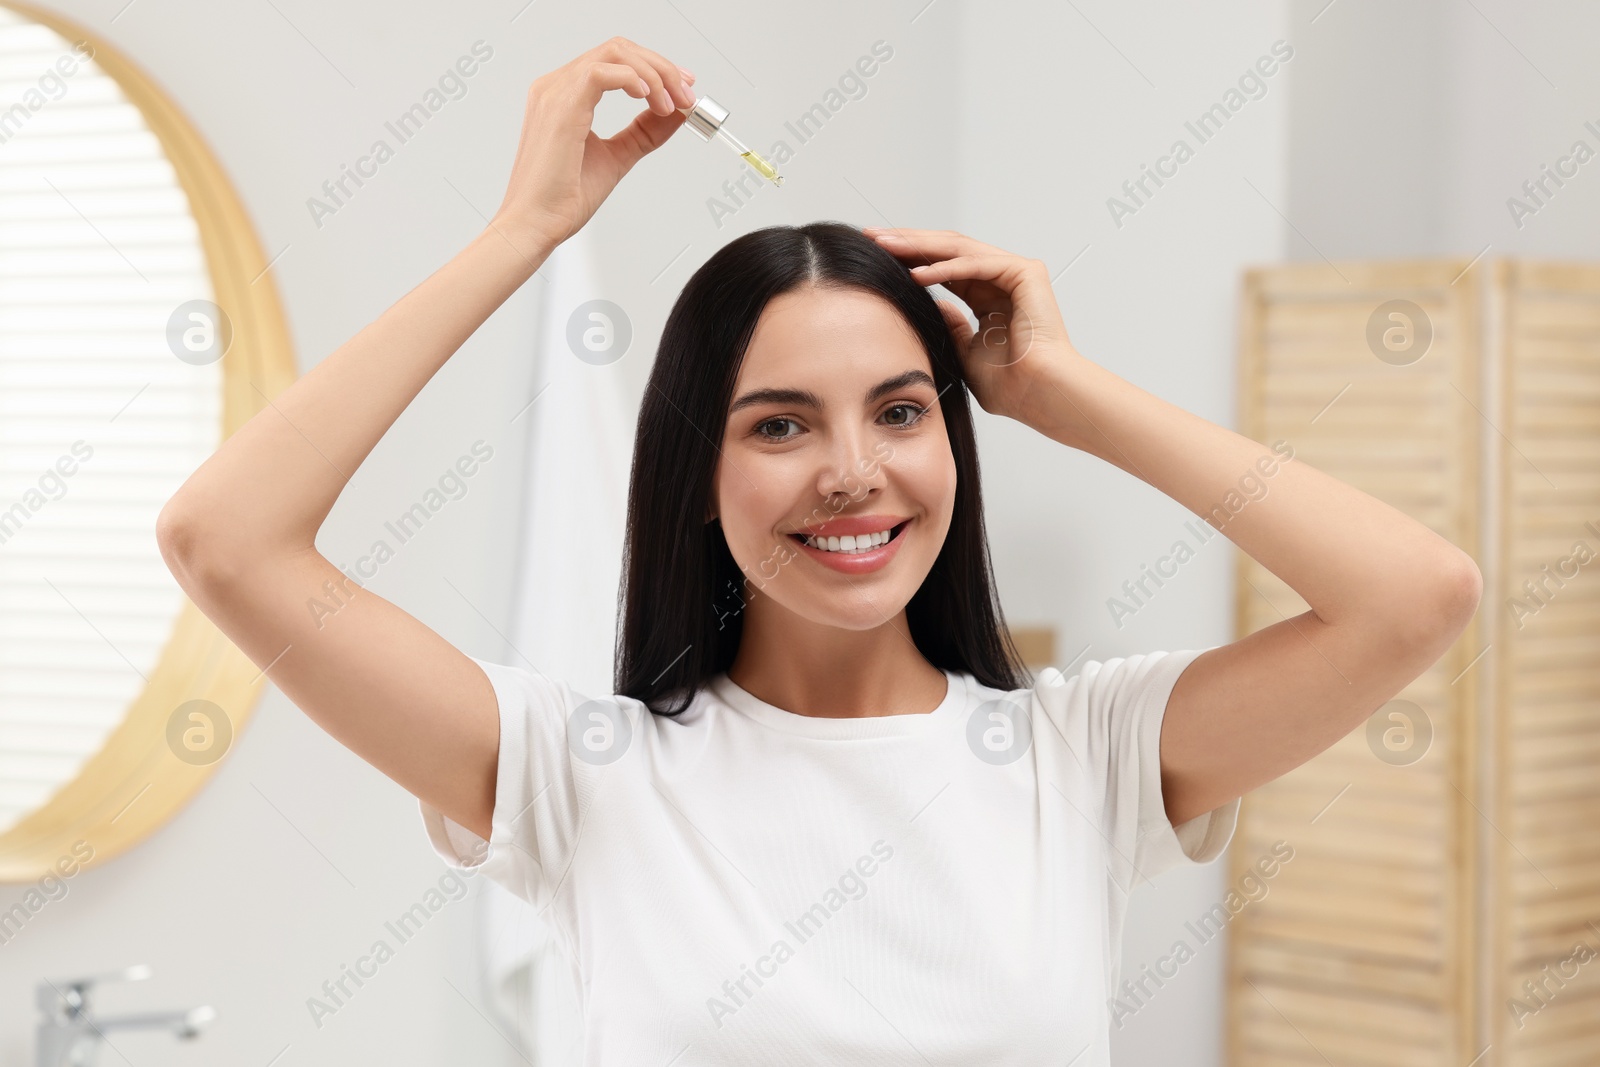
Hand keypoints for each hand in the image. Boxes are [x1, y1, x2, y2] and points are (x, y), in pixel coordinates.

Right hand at [492, 37, 696, 250]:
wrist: (536, 224)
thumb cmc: (561, 198)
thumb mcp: (618, 156)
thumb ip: (644, 132)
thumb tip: (676, 114)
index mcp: (566, 95)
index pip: (616, 60)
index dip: (656, 68)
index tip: (684, 89)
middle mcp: (557, 86)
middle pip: (619, 49)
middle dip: (662, 68)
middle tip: (687, 95)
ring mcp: (556, 92)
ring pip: (615, 54)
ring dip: (654, 75)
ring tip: (672, 105)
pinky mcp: (561, 106)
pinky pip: (602, 72)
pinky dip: (633, 79)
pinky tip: (649, 98)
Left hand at [863, 227, 1079, 428]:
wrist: (1039, 395)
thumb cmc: (1010, 386)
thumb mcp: (964, 352)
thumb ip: (950, 325)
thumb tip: (930, 303)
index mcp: (988, 298)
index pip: (942, 268)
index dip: (909, 259)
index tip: (874, 256)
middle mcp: (1002, 280)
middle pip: (947, 251)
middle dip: (908, 243)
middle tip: (872, 237)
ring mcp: (1015, 274)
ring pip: (959, 250)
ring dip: (920, 247)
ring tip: (885, 246)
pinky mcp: (1025, 273)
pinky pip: (976, 265)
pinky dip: (945, 268)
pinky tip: (916, 274)